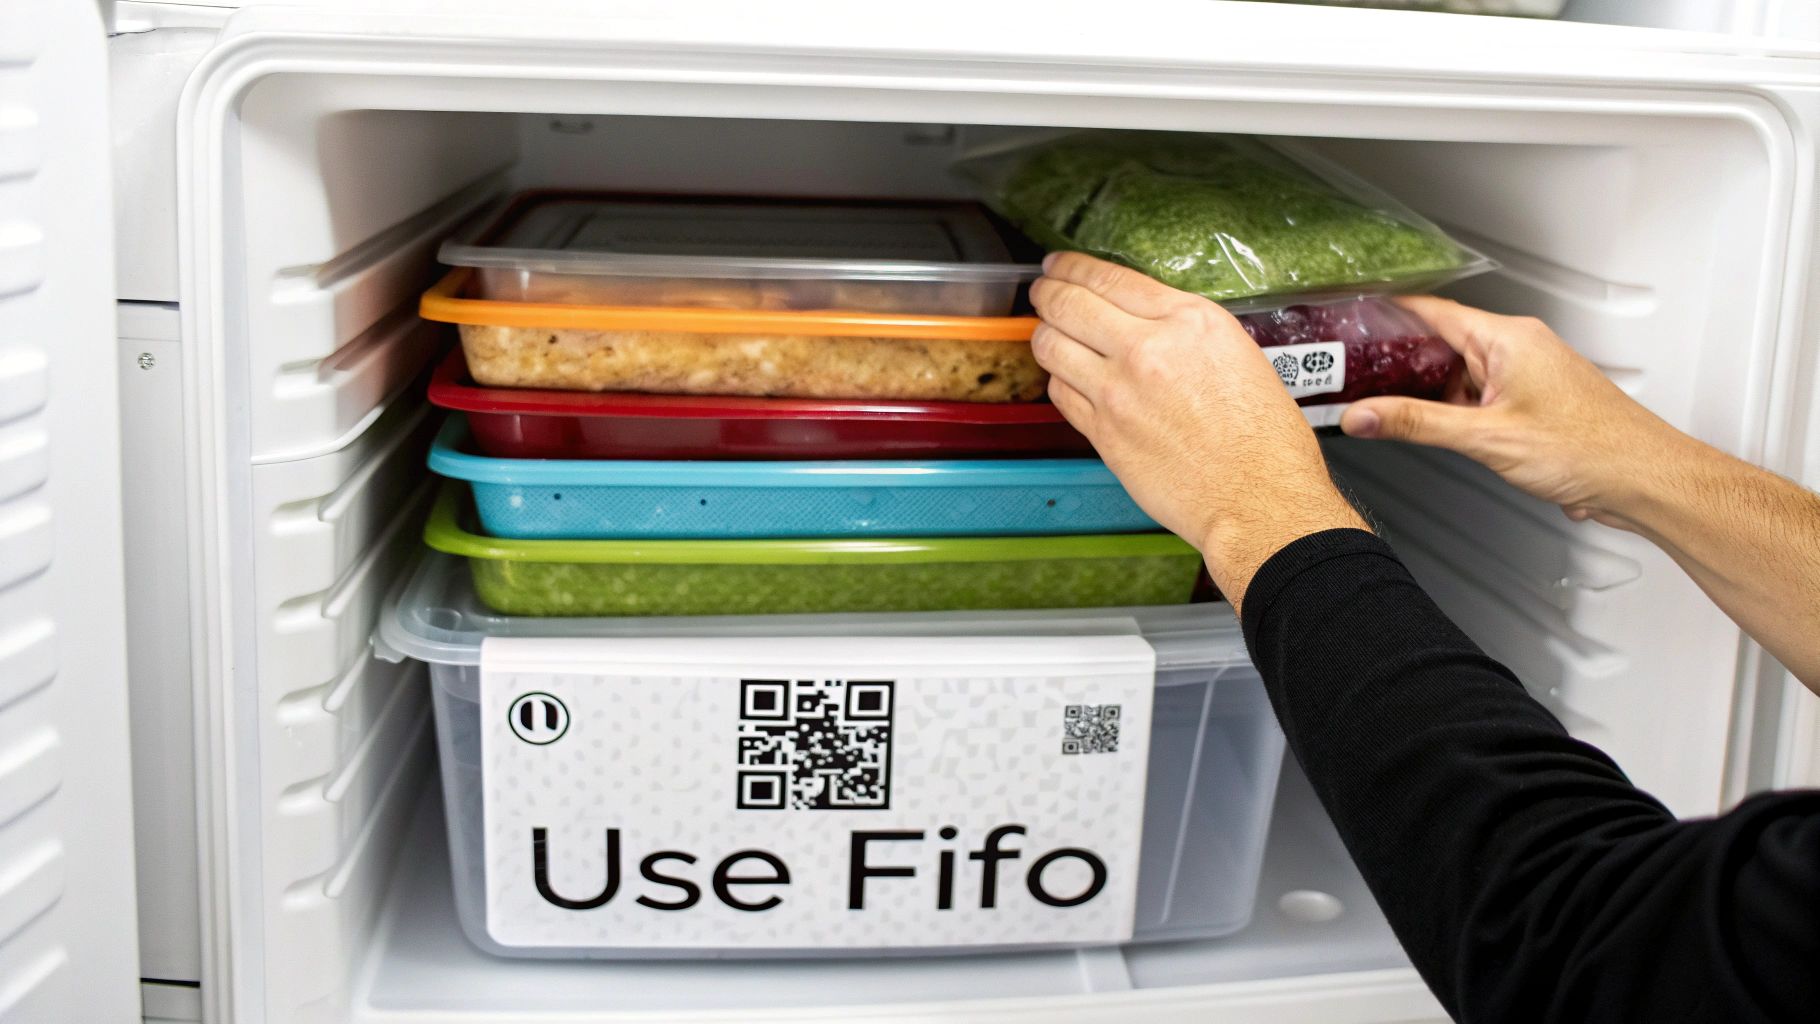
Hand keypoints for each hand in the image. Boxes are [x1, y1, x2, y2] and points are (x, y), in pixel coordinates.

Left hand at [1030, 253, 1367, 609]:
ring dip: (1044, 335)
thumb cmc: (1264, 438)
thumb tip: (1144, 321)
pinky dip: (1058, 380)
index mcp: (1189, 321)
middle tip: (1041, 290)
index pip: (1109, 277)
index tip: (1059, 265)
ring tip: (1047, 333)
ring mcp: (1118, 393)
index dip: (1072, 267)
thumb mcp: (1238, 354)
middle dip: (1046, 293)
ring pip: (1051, 347)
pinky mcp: (1103, 434)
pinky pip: (1060, 394)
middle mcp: (1147, 349)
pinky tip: (1066, 378)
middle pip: (1067, 305)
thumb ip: (1183, 330)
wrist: (1258, 498)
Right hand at [1338, 297, 1697, 528]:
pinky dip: (1456, 404)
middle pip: (1442, 340)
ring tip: (1392, 408)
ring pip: (1462, 368)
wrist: (1642, 477)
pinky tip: (1439, 427)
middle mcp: (1519, 346)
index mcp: (1507, 339)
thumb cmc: (1589, 448)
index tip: (1352, 319)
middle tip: (1357, 376)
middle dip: (1400, 360)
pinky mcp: (1535, 397)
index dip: (1387, 312)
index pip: (1431, 310)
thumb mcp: (1485, 438)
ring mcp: (1528, 371)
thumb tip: (1364, 416)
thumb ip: (1416, 424)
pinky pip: (1482, 390)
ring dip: (1430, 388)